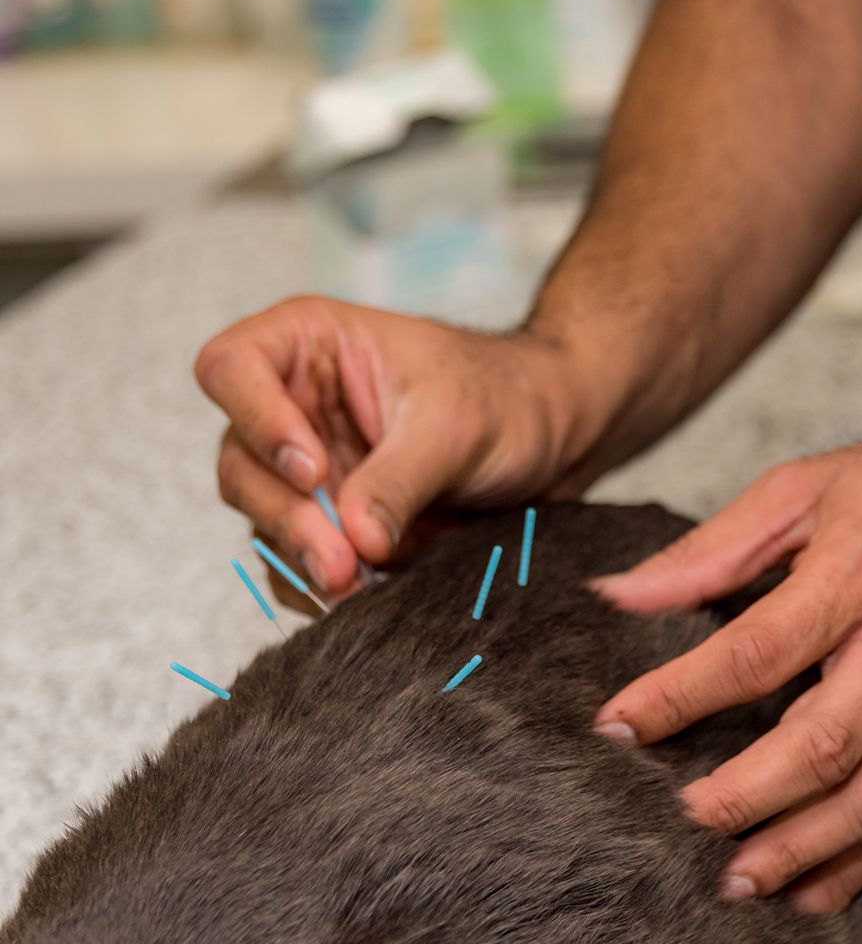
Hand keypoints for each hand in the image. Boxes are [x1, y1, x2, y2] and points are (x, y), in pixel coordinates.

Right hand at [195, 297, 581, 606]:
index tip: (313, 469)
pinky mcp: (329, 523)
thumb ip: (398, 479)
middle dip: (286, 517)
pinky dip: (318, 584)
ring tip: (356, 585)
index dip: (255, 419)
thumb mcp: (455, 426)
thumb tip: (353, 541)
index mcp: (312, 346)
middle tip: (340, 561)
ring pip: (262, 520)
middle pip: (240, 462)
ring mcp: (308, 470)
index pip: (230, 367)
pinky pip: (295, 561)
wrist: (548, 437)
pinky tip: (359, 596)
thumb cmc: (505, 396)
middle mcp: (296, 406)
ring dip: (302, 559)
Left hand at [593, 423, 861, 912]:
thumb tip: (621, 595)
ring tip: (735, 882)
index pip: (756, 650)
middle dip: (746, 793)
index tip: (617, 724)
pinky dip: (861, 859)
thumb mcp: (798, 492)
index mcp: (855, 575)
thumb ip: (709, 551)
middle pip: (822, 742)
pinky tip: (811, 892)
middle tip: (677, 819)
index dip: (681, 694)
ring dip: (801, 847)